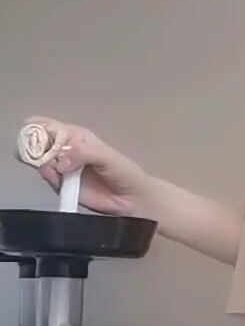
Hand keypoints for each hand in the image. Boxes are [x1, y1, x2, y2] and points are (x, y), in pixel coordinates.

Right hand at [16, 116, 154, 217]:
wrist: (130, 199)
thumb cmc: (123, 171)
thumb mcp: (107, 156)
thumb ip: (83, 153)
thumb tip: (60, 161)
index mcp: (76, 136)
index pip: (50, 126)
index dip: (38, 127)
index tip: (33, 133)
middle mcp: (65, 150)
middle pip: (39, 143)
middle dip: (36, 147)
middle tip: (44, 155)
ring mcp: (62, 168)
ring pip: (40, 161)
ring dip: (43, 163)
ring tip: (58, 170)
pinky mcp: (62, 186)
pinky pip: (48, 178)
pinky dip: (49, 177)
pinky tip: (59, 178)